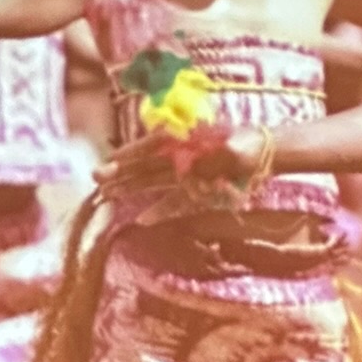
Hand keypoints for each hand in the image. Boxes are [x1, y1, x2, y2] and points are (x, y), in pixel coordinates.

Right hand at [96, 125, 272, 225]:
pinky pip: (174, 202)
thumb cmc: (248, 144)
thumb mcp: (233, 147)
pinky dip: (160, 210)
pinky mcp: (196, 190)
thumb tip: (193, 170)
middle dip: (121, 172)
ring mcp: (186, 174)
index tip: (109, 159)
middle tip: (97, 178)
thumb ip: (213, 156)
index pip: (151, 147)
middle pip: (145, 166)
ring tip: (107, 194)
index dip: (129, 153)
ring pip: (152, 182)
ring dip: (130, 188)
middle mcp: (180, 157)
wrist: (264, 153)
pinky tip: (142, 220)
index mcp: (184, 141)